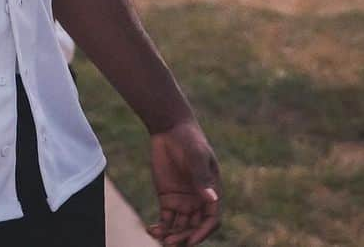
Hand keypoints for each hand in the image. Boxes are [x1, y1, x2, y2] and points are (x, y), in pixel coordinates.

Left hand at [147, 119, 220, 245]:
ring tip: (159, 237)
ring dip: (172, 235)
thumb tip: (212, 199)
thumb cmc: (189, 138)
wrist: (169, 128)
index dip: (203, 232)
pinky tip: (152, 229)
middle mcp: (198, 200)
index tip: (191, 239)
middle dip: (184, 236)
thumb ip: (202, 177)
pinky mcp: (167, 198)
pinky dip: (161, 227)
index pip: (211, 219)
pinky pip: (166, 219)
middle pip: (194, 227)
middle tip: (170, 242)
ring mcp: (183, 200)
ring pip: (180, 226)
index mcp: (212, 192)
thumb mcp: (196, 155)